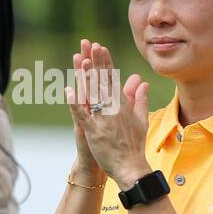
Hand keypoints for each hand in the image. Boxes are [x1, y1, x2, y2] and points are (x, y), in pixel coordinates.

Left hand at [63, 40, 150, 187]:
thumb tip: (143, 83)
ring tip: (83, 61)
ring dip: (88, 77)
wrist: (131, 167)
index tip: (101, 48)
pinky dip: (75, 103)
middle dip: (98, 63)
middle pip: (104, 82)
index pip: (114, 79)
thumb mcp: (141, 120)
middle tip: (92, 45)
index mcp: (123, 105)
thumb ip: (141, 100)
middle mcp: (114, 110)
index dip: (106, 63)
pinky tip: (69, 91)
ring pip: (94, 95)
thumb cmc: (135, 145)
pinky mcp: (94, 132)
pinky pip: (83, 115)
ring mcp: (103, 120)